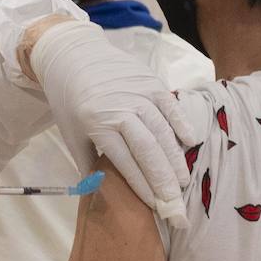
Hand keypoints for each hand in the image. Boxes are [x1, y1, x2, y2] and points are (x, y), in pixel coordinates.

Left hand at [28, 20, 195, 226]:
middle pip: (148, 150)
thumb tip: (101, 194)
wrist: (73, 55)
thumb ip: (87, 164)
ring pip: (162, 131)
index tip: (154, 205)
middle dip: (163, 179)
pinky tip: (191, 143)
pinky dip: (182, 124)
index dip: (141, 185)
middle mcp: (121, 108)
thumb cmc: (69, 100)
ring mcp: (138, 93)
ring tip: (183, 181)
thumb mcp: (71, 133)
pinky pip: (171, 106)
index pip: (125, 162)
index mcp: (97, 124)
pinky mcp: (151, 81)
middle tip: (176, 201)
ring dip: (175, 158)